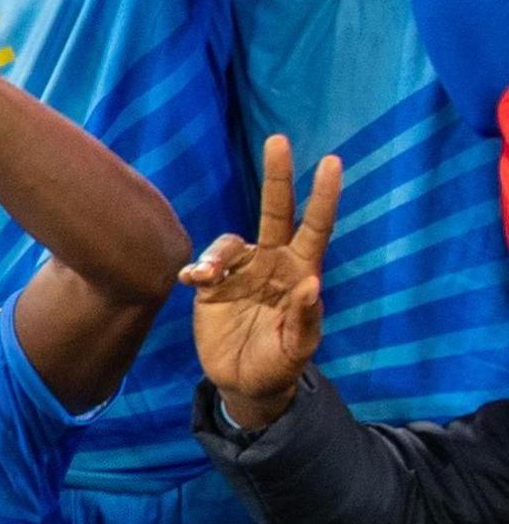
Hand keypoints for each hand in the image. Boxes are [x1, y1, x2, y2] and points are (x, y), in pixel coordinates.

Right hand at [182, 134, 340, 431]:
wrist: (243, 383)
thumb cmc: (280, 366)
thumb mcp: (298, 349)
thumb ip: (305, 318)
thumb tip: (311, 284)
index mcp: (300, 273)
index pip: (315, 228)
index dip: (323, 197)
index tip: (331, 162)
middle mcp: (271, 264)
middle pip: (275, 212)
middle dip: (277, 176)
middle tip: (278, 140)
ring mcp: (240, 272)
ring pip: (228, 243)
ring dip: (216, 255)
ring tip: (204, 278)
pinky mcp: (211, 286)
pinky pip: (201, 265)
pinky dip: (197, 268)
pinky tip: (193, 283)